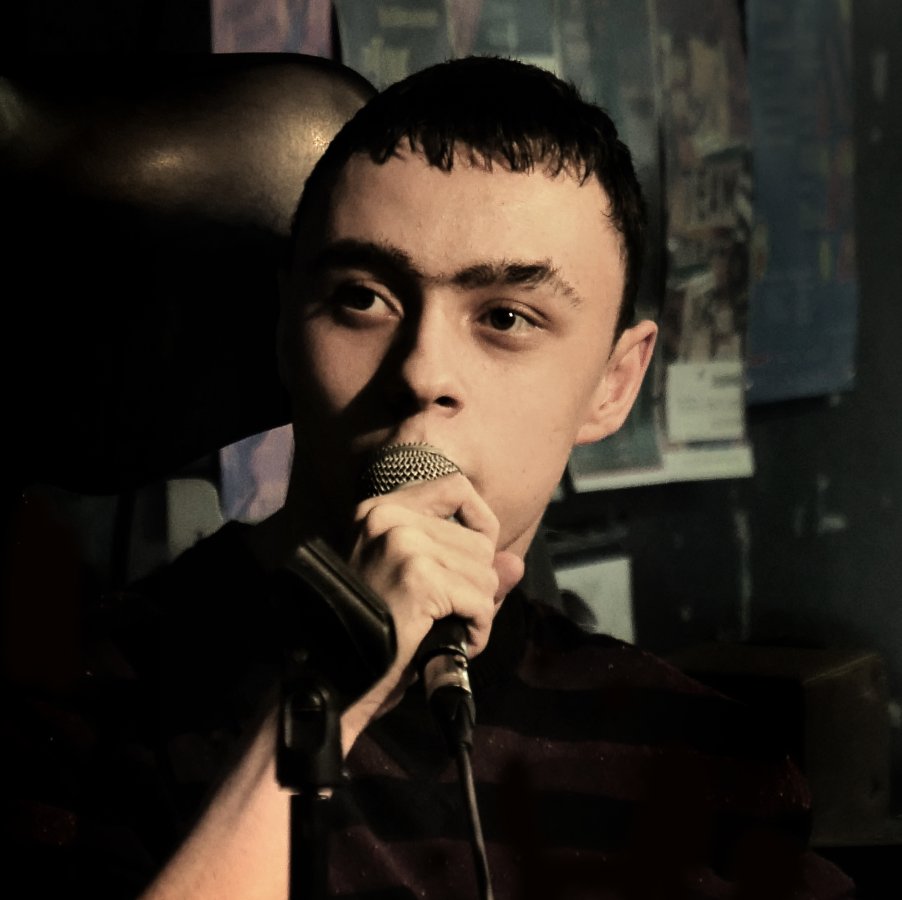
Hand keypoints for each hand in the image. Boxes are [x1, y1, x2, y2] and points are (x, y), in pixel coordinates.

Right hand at [339, 472, 522, 752]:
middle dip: (476, 586)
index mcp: (378, 510)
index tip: (477, 555)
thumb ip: (465, 567)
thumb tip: (515, 563)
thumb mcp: (414, 586)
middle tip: (451, 616)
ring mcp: (403, 544)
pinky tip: (456, 644)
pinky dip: (478, 630)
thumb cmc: (371, 633)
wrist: (333, 675)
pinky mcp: (418, 578)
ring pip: (485, 573)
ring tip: (448, 630)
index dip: (479, 520)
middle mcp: (388, 518)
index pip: (455, 486)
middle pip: (478, 542)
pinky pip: (480, 601)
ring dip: (477, 611)